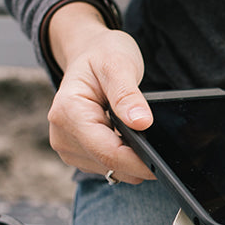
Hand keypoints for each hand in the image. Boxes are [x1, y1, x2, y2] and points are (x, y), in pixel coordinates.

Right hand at [44, 1, 154, 183]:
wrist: (88, 54)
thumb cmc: (101, 55)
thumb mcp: (118, 64)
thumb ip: (127, 95)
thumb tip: (142, 123)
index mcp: (68, 111)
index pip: (107, 151)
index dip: (138, 162)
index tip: (163, 164)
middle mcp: (61, 134)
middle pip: (109, 164)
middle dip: (138, 161)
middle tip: (163, 146)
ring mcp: (68, 147)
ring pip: (110, 170)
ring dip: (131, 160)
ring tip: (140, 132)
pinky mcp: (78, 154)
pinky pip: (108, 167)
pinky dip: (125, 158)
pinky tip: (130, 138)